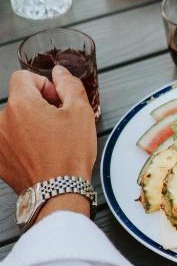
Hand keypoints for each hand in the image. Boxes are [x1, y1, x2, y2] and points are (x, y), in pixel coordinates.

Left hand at [0, 67, 96, 194]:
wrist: (59, 192)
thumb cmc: (70, 155)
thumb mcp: (80, 112)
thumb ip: (69, 84)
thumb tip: (59, 73)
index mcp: (21, 104)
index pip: (23, 77)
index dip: (43, 85)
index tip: (56, 100)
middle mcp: (2, 120)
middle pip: (19, 100)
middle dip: (37, 106)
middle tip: (58, 124)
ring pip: (14, 121)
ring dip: (29, 125)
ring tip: (49, 142)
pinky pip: (9, 140)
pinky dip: (21, 143)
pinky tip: (39, 154)